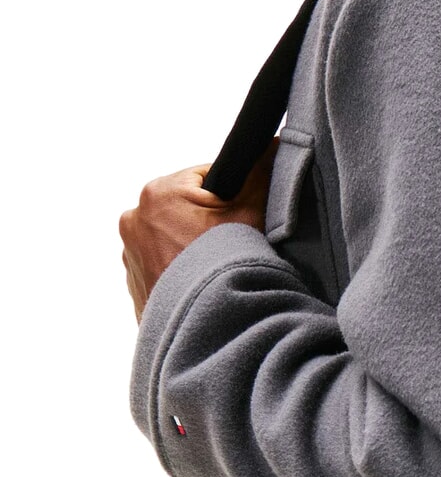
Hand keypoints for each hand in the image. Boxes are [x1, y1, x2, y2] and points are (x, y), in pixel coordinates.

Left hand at [119, 137, 278, 324]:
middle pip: (189, 209)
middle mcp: (134, 220)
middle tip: (236, 248)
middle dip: (212, 225)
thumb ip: (260, 174)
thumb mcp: (250, 216)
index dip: (233, 196)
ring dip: (197, 249)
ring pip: (177, 238)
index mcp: (157, 194)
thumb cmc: (224, 271)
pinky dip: (185, 273)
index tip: (244, 219)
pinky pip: (167, 267)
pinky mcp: (135, 286)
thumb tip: (272, 144)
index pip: (205, 179)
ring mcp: (131, 256)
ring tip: (220, 271)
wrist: (206, 333)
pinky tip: (205, 286)